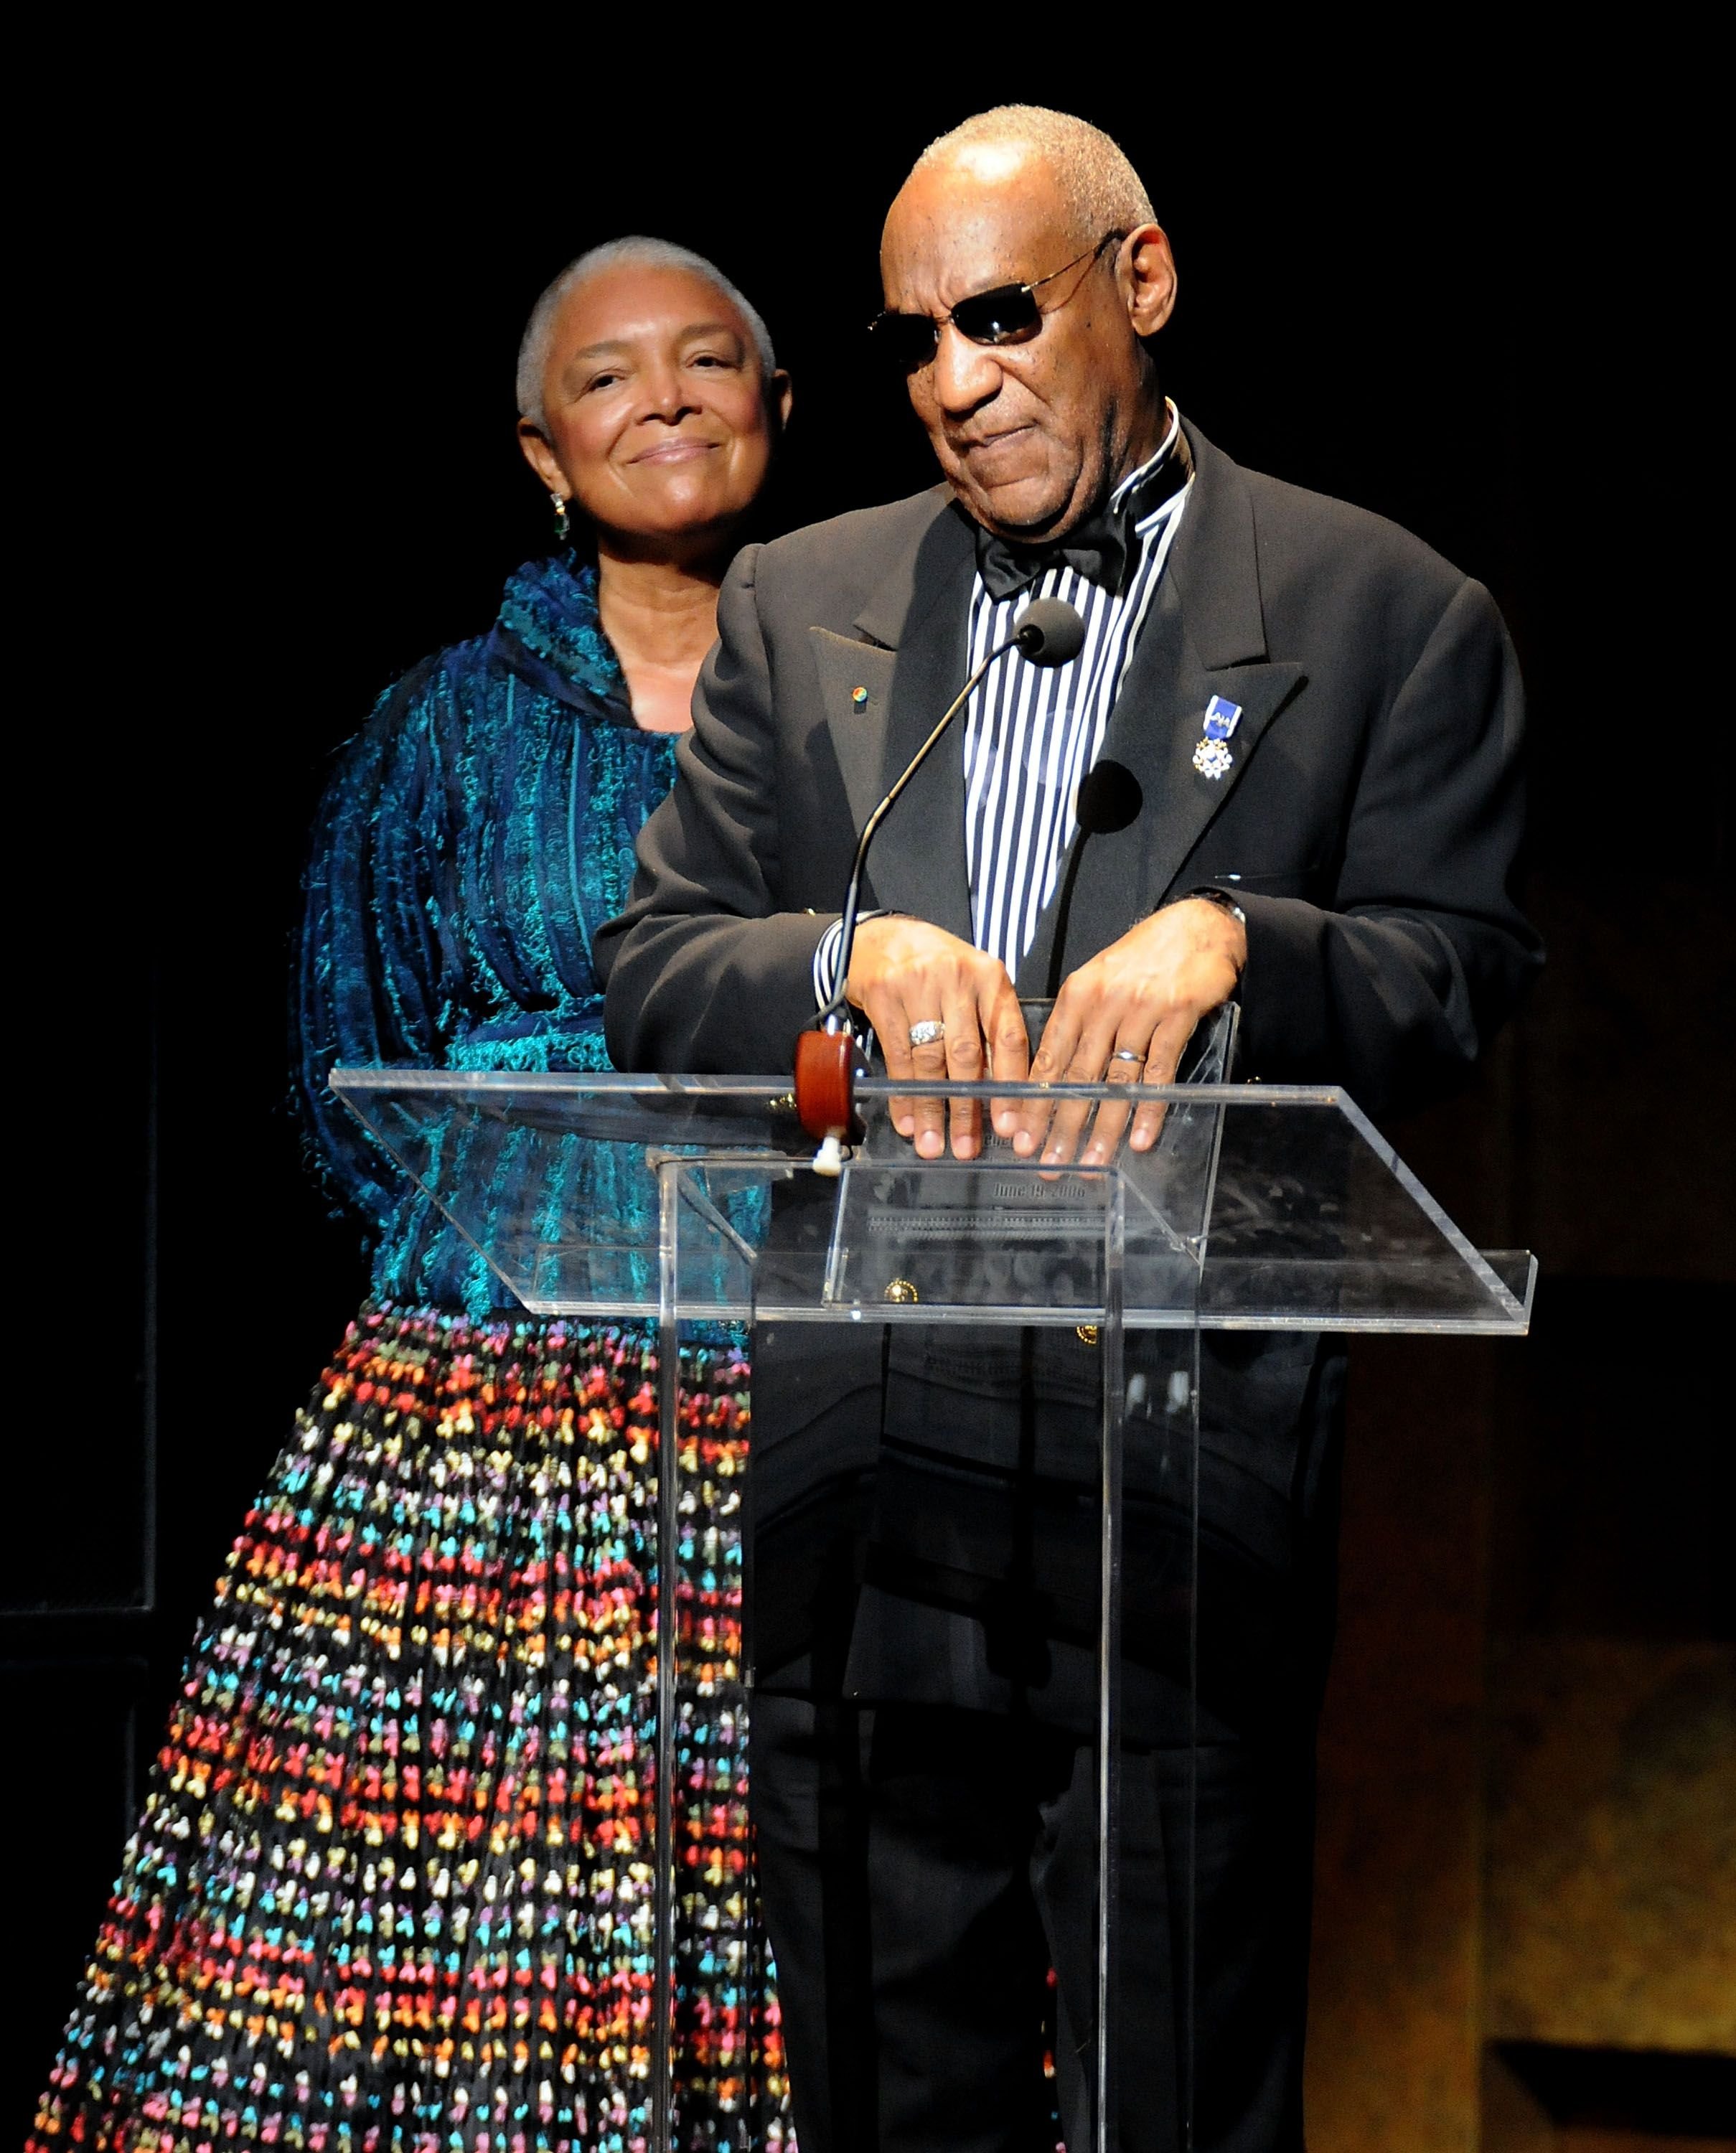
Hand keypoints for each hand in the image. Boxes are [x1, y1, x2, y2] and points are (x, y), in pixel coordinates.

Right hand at [847, 916, 1029, 1157]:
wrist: (884, 938)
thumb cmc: (938, 967)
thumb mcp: (973, 986)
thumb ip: (988, 1029)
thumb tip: (999, 1094)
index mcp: (990, 977)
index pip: (1008, 1037)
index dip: (1010, 1085)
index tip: (1008, 1125)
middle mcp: (958, 979)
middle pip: (967, 1056)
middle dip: (967, 1108)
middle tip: (967, 1147)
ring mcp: (919, 986)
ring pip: (930, 1061)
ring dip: (931, 1109)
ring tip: (934, 1144)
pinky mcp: (885, 997)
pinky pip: (897, 1057)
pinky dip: (903, 1095)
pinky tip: (907, 1121)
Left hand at [1001, 898, 1245, 1165]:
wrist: (1198, 926)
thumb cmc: (1144, 957)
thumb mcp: (1098, 979)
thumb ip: (1077, 1022)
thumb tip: (1054, 1072)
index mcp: (1077, 995)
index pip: (1049, 1058)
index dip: (1034, 1102)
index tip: (1021, 1136)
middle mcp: (1103, 1003)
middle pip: (1078, 1075)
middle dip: (1060, 1125)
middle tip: (1049, 1163)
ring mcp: (1141, 1010)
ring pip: (1116, 1079)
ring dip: (1102, 1126)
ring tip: (1090, 1161)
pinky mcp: (1177, 1015)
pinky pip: (1159, 1072)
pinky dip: (1149, 1109)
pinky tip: (1139, 1139)